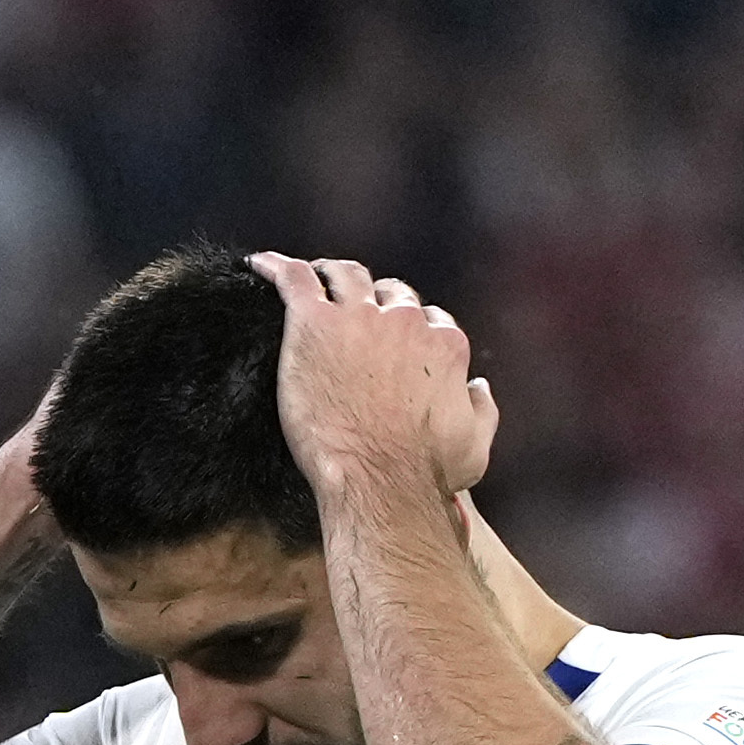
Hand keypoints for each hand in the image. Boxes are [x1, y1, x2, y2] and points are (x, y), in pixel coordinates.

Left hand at [244, 254, 496, 506]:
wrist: (380, 478)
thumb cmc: (426, 472)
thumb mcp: (476, 447)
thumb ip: (483, 410)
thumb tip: (479, 385)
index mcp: (443, 344)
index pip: (428, 318)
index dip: (411, 328)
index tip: (395, 342)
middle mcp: (404, 321)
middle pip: (389, 294)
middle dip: (375, 300)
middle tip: (354, 316)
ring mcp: (358, 318)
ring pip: (346, 276)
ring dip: (333, 275)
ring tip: (317, 280)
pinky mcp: (313, 324)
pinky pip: (294, 279)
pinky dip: (277, 268)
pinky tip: (259, 266)